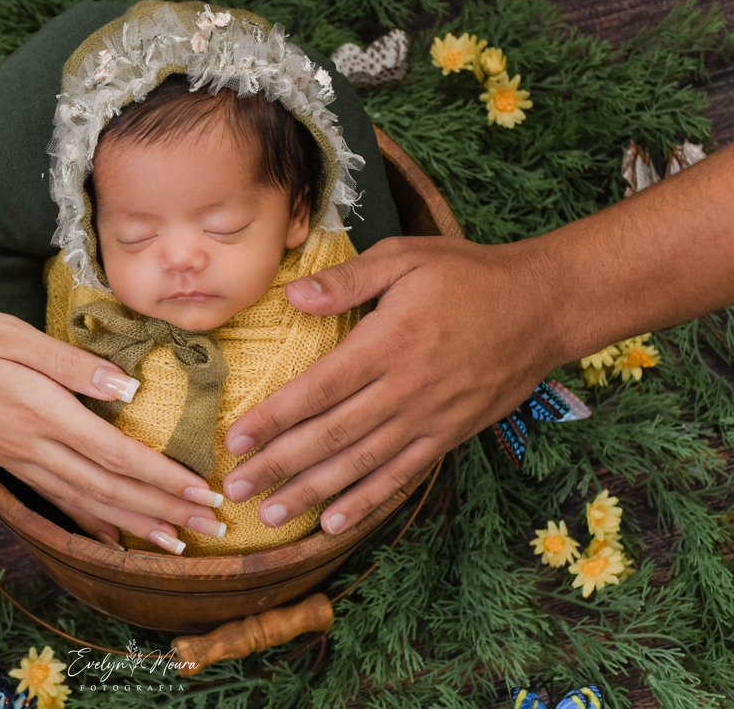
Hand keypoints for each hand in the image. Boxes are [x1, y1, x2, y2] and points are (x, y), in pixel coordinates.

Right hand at [0, 296, 223, 553]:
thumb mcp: (6, 333)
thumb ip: (67, 364)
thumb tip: (124, 390)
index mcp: (39, 411)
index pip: (115, 455)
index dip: (162, 478)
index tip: (202, 492)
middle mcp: (31, 446)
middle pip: (108, 489)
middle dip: (162, 510)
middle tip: (209, 526)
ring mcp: (16, 458)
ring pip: (85, 502)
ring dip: (133, 523)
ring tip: (174, 542)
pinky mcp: (3, 459)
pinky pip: (56, 499)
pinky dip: (89, 520)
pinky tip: (110, 534)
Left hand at [221, 235, 560, 535]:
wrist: (544, 307)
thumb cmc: (468, 275)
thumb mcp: (406, 257)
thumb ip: (348, 279)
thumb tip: (292, 296)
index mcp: (387, 343)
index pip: (318, 388)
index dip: (274, 417)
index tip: (235, 439)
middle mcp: (405, 389)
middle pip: (331, 435)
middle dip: (279, 465)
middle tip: (235, 489)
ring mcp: (428, 418)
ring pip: (361, 463)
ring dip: (312, 492)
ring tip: (271, 515)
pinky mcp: (449, 435)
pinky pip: (402, 476)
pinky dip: (367, 501)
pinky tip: (333, 522)